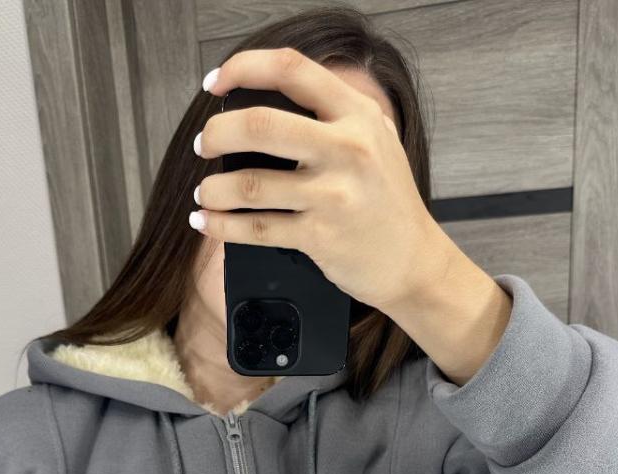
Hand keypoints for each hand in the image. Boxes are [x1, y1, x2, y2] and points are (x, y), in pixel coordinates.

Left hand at [192, 47, 452, 313]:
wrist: (413, 261)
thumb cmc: (387, 199)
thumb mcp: (376, 138)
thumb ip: (335, 113)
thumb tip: (269, 96)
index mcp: (357, 115)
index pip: (291, 69)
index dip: (243, 67)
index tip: (215, 83)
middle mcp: (346, 150)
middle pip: (260, 125)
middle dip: (217, 133)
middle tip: (204, 144)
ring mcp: (333, 196)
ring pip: (250, 185)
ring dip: (213, 189)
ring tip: (204, 192)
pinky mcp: (320, 237)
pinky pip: (257, 229)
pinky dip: (221, 226)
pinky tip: (206, 222)